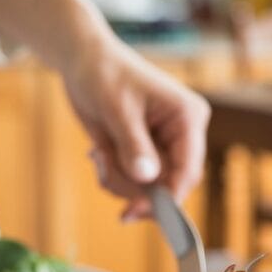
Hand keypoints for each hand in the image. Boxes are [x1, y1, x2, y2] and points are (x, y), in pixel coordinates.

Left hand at [0, 0, 210, 219]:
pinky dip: (115, 176)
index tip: (140, 210)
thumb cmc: (103, 73)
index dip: (168, 195)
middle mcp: (183, 134)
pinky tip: (100, 154)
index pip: (189, 169)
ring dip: (119, 181)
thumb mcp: (117, 109)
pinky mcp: (147, 152)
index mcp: (187, 118)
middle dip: (135, 187)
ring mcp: (165, 145)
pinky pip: (136, 182)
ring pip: (150, 189)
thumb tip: (147, 178)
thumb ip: (134, 145)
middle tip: (104, 172)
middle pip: (170, 185)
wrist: (82, 61)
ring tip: (98, 157)